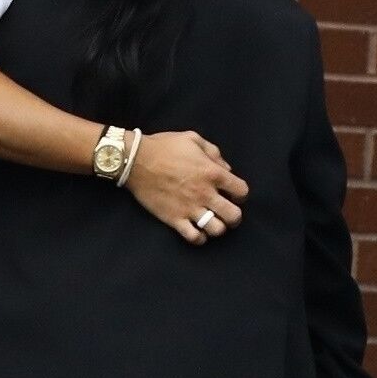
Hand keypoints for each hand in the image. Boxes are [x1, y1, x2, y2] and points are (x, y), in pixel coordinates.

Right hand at [126, 132, 247, 243]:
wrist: (135, 160)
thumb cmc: (164, 147)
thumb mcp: (193, 139)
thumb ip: (214, 153)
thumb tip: (227, 169)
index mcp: (212, 173)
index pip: (242, 191)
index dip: (239, 194)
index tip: (231, 193)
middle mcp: (205, 194)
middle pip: (234, 216)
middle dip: (234, 216)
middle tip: (225, 212)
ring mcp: (190, 209)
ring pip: (217, 230)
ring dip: (217, 227)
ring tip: (211, 221)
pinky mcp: (174, 219)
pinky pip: (194, 238)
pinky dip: (199, 238)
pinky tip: (197, 230)